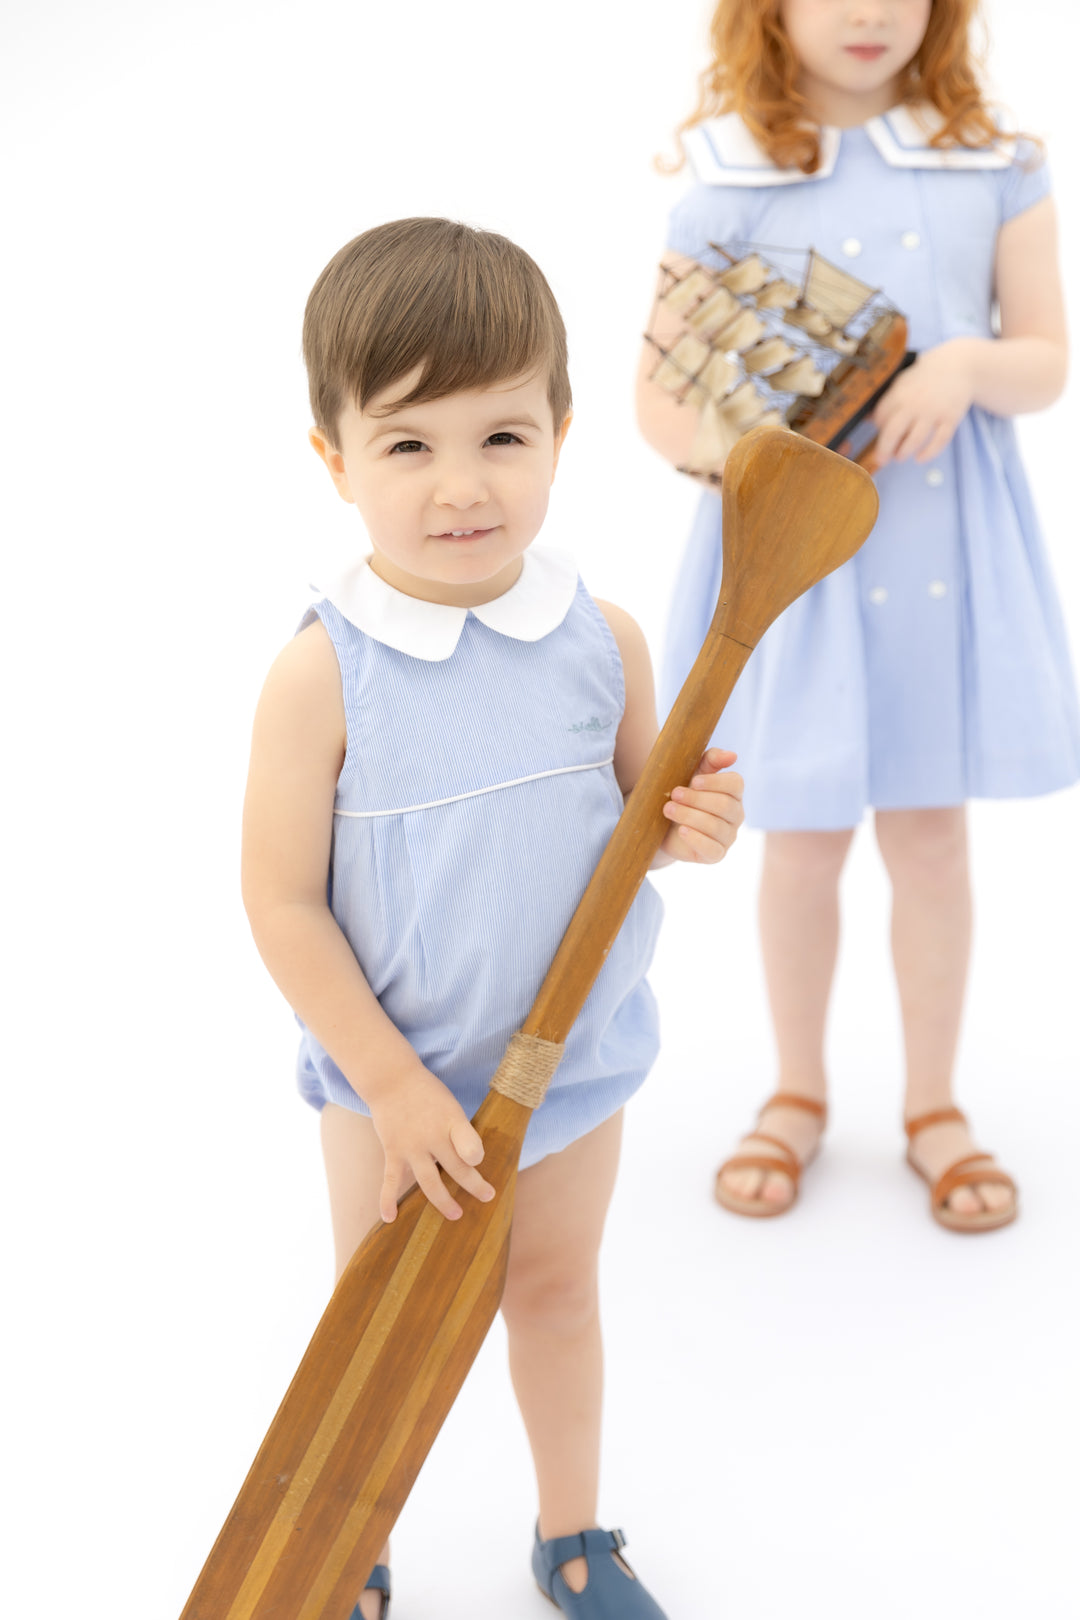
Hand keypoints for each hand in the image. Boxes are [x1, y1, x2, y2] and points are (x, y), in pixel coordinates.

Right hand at [368, 1063, 495, 1222]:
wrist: (392, 1080)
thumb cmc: (427, 1095)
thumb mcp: (450, 1105)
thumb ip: (461, 1132)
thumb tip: (473, 1162)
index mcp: (451, 1121)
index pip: (471, 1145)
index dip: (477, 1157)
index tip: (479, 1162)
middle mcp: (432, 1136)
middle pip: (457, 1168)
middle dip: (474, 1185)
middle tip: (487, 1197)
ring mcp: (411, 1147)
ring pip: (430, 1182)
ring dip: (443, 1201)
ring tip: (456, 1215)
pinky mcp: (393, 1152)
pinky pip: (391, 1181)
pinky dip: (388, 1200)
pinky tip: (390, 1218)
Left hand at [661, 747, 743, 863]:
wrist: (663, 824)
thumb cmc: (682, 795)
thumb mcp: (693, 772)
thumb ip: (711, 760)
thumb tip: (732, 755)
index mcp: (733, 793)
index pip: (736, 784)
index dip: (715, 782)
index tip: (693, 781)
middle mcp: (736, 815)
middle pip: (724, 805)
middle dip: (696, 799)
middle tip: (674, 794)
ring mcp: (728, 836)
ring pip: (716, 827)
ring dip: (689, 816)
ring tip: (668, 809)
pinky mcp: (716, 854)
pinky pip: (712, 849)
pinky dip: (696, 839)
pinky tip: (682, 831)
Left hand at [870, 340, 974, 467]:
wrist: (958, 365)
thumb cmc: (925, 377)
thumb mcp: (902, 382)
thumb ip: (887, 401)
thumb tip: (867, 419)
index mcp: (899, 394)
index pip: (880, 418)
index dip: (878, 429)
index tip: (880, 434)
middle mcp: (915, 404)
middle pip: (893, 433)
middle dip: (884, 450)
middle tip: (882, 459)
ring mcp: (934, 412)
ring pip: (915, 440)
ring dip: (904, 453)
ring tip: (900, 456)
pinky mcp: (950, 418)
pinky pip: (939, 441)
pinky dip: (929, 453)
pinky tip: (920, 458)